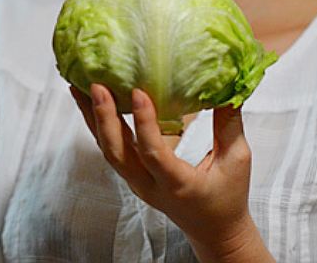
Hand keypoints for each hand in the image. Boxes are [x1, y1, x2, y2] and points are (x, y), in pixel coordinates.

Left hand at [71, 84, 270, 261]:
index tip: (138, 92)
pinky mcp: (132, 176)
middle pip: (117, 154)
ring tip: (79, 87)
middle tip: (96, 85)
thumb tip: (228, 88)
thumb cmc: (228, 196)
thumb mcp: (237, 161)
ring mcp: (137, 183)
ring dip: (92, 118)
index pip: (154, 155)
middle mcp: (150, 186)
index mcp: (179, 185)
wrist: (213, 230)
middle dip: (104, 118)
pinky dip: (98, 125)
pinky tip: (90, 102)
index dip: (145, 123)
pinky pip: (111, 149)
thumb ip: (230, 124)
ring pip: (107, 151)